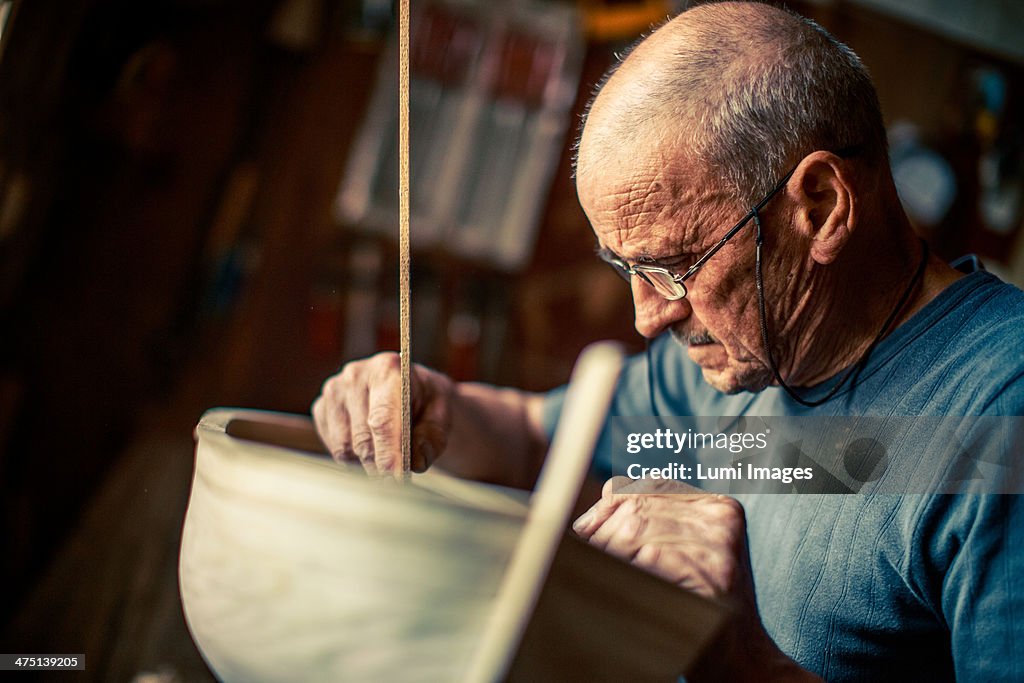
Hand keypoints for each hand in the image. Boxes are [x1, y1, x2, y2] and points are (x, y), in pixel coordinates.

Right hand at [311, 352, 453, 477]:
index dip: (389, 453)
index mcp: (388, 369)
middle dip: (381, 466)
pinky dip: (352, 458)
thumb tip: (416, 462)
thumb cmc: (424, 402)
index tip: (396, 478)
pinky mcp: (321, 407)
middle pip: (362, 438)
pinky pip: (333, 447)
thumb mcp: (441, 415)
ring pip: (345, 447)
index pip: (383, 419)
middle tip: (397, 480)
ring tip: (386, 455)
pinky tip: (369, 446)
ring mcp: (334, 391)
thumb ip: (432, 438)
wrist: (407, 388)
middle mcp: (356, 375)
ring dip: (366, 463)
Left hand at [573, 477, 819, 681]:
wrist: (740, 659)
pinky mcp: (711, 572)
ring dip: (606, 552)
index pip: (646, 487)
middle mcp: (721, 517)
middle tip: (584, 556)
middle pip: (637, 507)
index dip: (607, 507)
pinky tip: (617, 585)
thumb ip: (648, 525)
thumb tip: (589, 515)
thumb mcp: (679, 555)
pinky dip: (623, 569)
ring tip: (597, 572)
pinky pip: (648, 556)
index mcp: (716, 506)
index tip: (585, 532)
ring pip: (636, 529)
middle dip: (601, 532)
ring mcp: (719, 543)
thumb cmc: (697, 606)